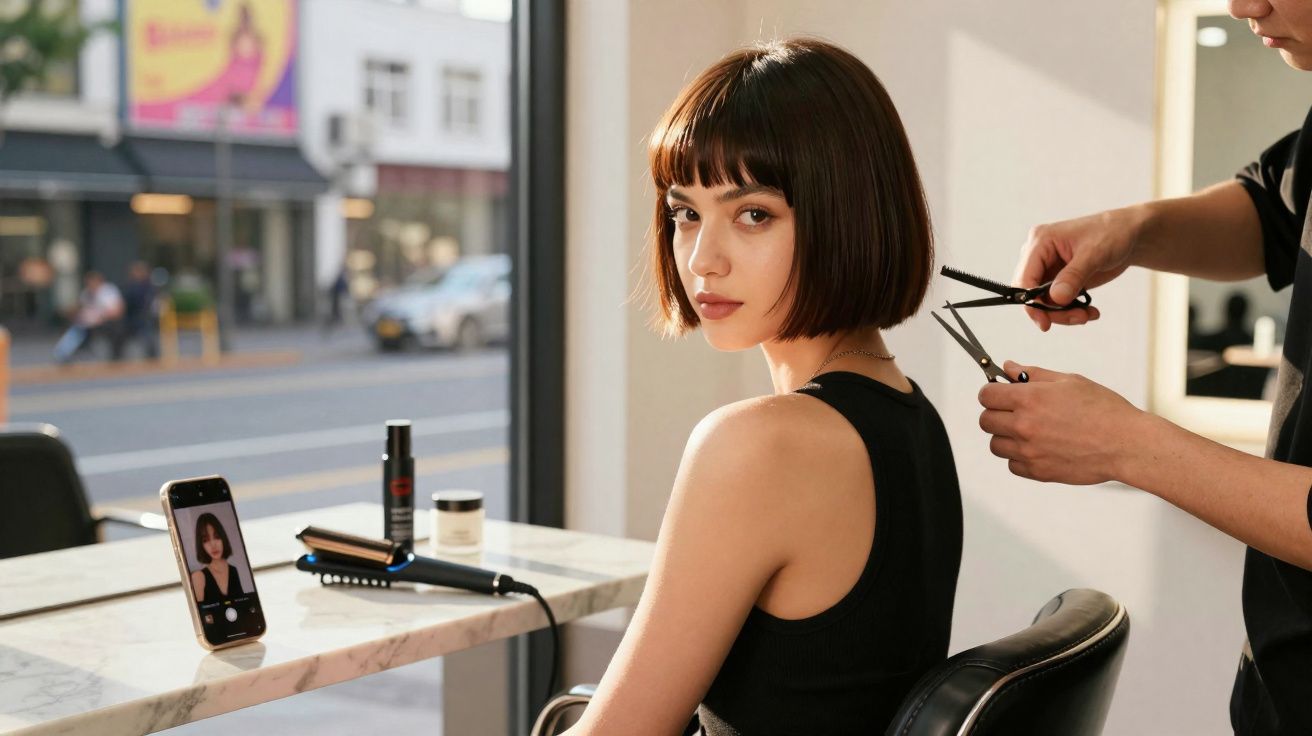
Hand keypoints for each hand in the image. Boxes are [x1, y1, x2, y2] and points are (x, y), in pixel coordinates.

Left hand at [977, 362, 1143, 484]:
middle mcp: (1024, 425)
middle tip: (1014, 412)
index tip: (1000, 393)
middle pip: (985, 420)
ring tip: (1030, 431)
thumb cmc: (1103, 410)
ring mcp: (1029, 451)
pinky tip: (1038, 448)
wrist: (1126, 444)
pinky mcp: (1038, 472)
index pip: (986, 395)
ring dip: (1006, 437)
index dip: (991, 392)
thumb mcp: (1069, 382)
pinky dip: (1019, 458)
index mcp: (1030, 399)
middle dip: (996, 413)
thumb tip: (1009, 367)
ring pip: (996, 445)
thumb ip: (1033, 374)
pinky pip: (1012, 465)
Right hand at [1015, 207, 1144, 330]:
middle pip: (1031, 294)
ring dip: (1064, 313)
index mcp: (1041, 242)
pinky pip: (1056, 302)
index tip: (1045, 323)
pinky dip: (1071, 310)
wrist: (1128, 235)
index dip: (1031, 302)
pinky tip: (1089, 310)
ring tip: (1088, 315)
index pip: (1024, 278)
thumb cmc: (1112, 233)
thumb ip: (1073, 276)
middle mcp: (1039, 255)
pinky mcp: (1058, 279)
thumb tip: (1055, 298)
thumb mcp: (1094, 254)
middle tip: (1079, 318)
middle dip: (1052, 310)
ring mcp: (1048, 268)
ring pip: (1043, 301)